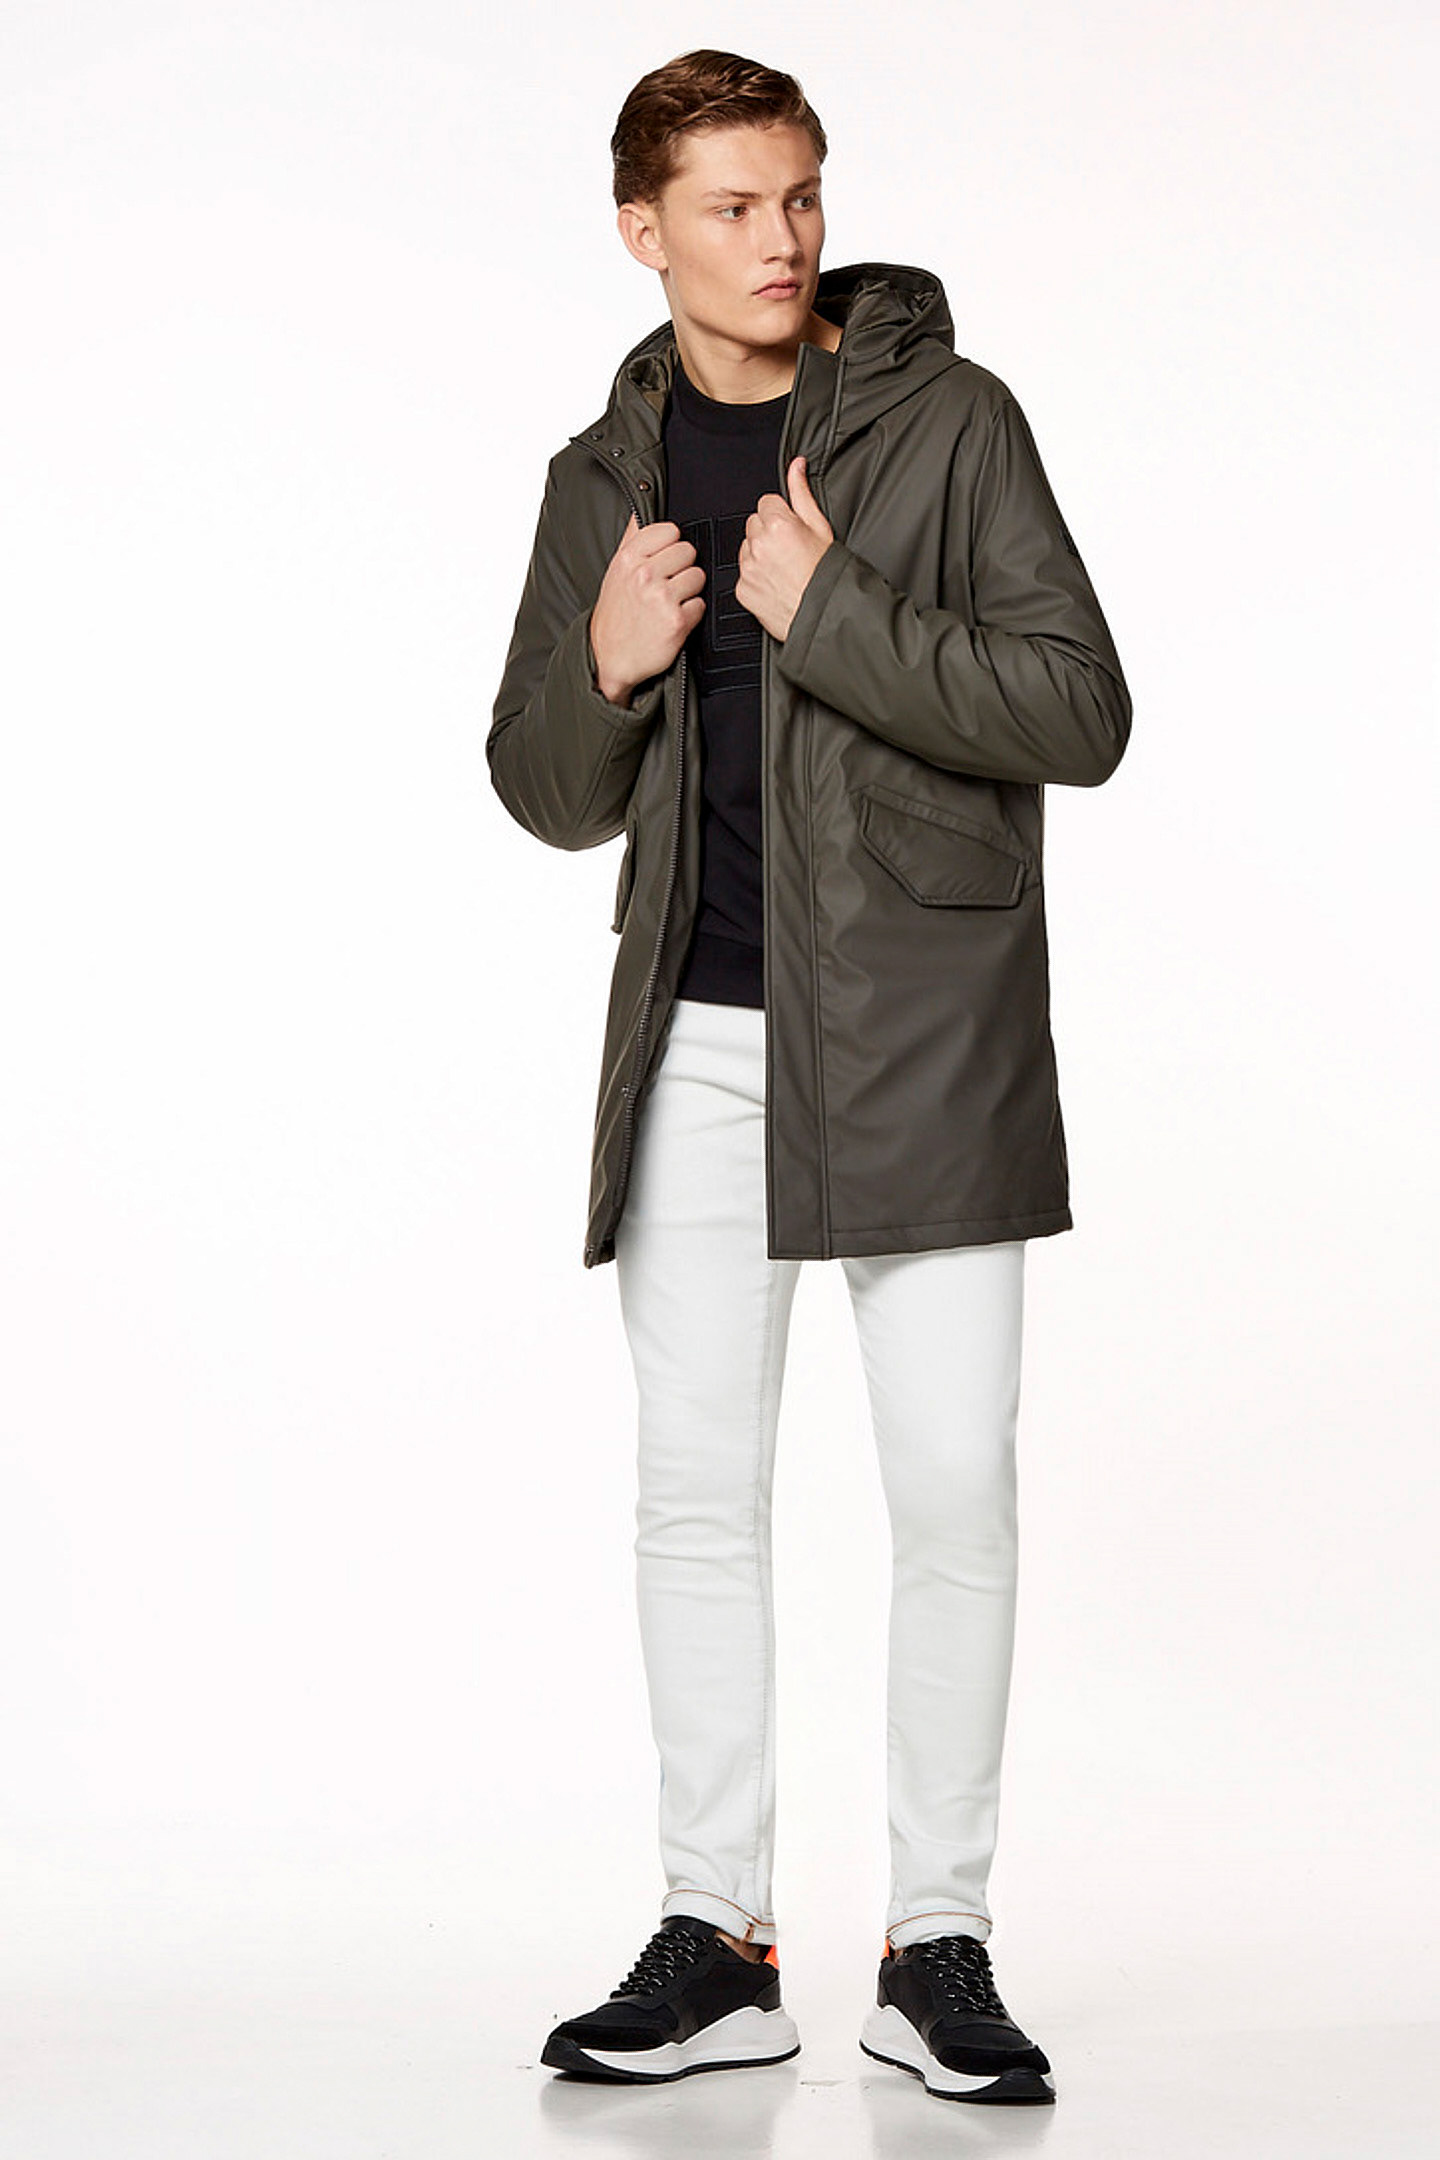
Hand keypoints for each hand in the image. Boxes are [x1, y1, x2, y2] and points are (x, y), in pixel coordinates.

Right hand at [589, 515, 704, 707]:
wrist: (609, 656)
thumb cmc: (616, 613)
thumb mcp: (616, 571)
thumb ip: (632, 539)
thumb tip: (642, 511)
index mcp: (629, 559)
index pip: (670, 530)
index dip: (671, 545)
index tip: (664, 560)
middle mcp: (644, 575)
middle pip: (688, 551)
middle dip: (682, 568)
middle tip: (667, 585)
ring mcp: (661, 598)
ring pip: (698, 577)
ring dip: (689, 591)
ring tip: (671, 602)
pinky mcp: (677, 622)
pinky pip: (700, 605)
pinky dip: (691, 614)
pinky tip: (674, 619)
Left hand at [735, 455, 833, 640]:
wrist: (823, 614)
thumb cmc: (827, 573)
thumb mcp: (821, 527)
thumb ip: (802, 492)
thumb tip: (796, 465)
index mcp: (778, 523)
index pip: (766, 502)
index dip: (781, 516)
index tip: (792, 530)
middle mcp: (759, 544)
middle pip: (754, 523)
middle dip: (768, 532)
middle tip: (789, 550)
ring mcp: (748, 567)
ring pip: (746, 547)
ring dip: (759, 553)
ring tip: (783, 568)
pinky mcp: (742, 588)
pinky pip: (743, 572)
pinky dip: (755, 576)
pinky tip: (775, 582)